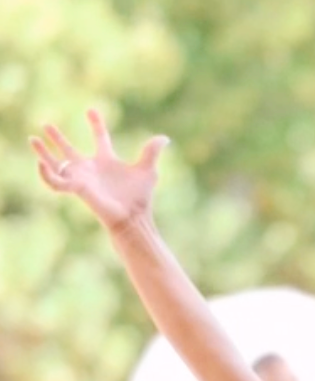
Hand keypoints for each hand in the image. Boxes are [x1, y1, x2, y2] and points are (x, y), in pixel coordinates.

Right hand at [30, 109, 168, 232]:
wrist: (133, 219)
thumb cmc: (140, 198)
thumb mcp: (147, 170)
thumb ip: (152, 152)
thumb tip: (165, 138)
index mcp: (107, 161)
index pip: (100, 138)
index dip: (96, 124)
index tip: (90, 110)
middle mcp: (92, 169)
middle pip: (71, 150)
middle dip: (58, 138)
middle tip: (46, 124)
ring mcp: (83, 178)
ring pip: (58, 163)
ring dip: (44, 153)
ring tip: (32, 139)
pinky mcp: (77, 188)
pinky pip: (56, 181)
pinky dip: (47, 173)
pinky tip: (40, 163)